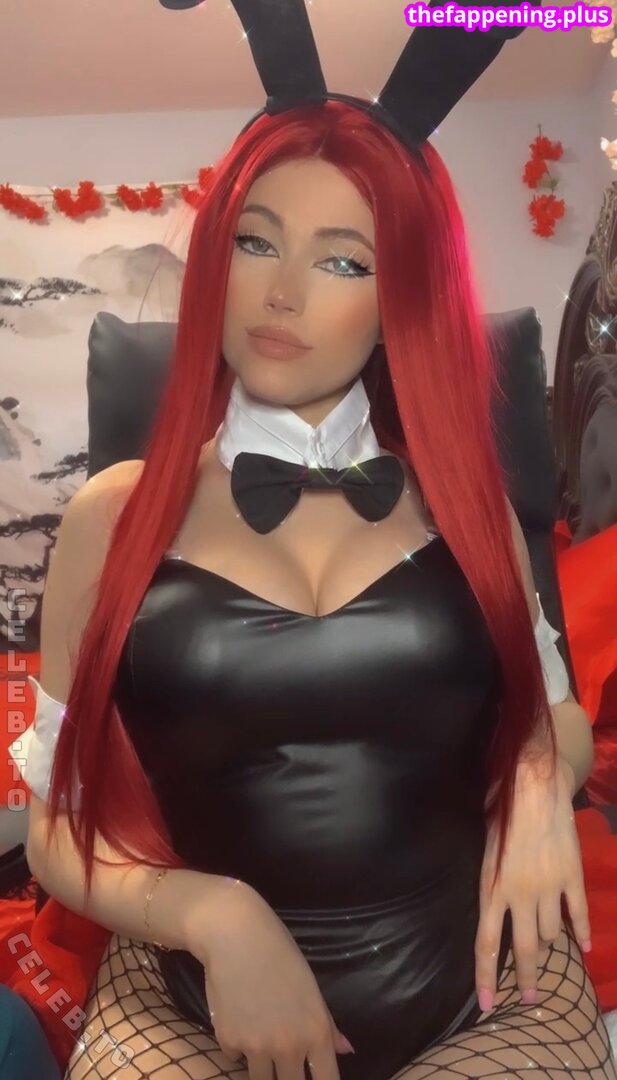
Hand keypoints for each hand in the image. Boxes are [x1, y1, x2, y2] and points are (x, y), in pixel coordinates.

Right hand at [188, 882, 352, 1079]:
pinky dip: (237, 1047)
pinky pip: (235, 1057)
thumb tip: (347, 1051)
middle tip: (285, 1063)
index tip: (313, 1079)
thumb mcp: (310, 987)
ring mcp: (257, 1047)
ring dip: (262, 1068)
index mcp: (316, 1033)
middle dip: (289, 1079)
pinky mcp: (228, 1041)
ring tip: (260, 1039)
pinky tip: (238, 1019)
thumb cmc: (279, 954)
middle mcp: (289, 1047)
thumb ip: (328, 1025)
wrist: (236, 935)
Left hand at [474, 754, 590, 1010]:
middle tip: (530, 1000)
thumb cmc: (500, 808)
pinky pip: (577, 914)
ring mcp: (548, 887)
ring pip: (550, 933)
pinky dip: (581, 932)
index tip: (486, 1006)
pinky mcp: (572, 876)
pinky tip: (582, 946)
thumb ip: (490, 880)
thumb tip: (493, 904)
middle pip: (522, 949)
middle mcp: (519, 894)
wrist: (534, 784)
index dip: (486, 977)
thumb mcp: (484, 848)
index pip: (485, 943)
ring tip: (547, 951)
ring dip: (549, 944)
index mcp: (492, 887)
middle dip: (524, 978)